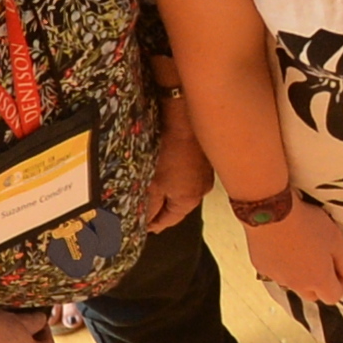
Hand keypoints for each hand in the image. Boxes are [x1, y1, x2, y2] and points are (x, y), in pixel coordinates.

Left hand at [142, 108, 212, 232]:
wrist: (184, 119)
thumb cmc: (170, 150)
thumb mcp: (153, 184)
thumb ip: (149, 207)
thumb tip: (145, 223)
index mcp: (189, 201)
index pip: (167, 221)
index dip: (151, 223)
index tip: (138, 224)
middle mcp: (201, 191)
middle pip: (176, 207)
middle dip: (159, 207)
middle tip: (140, 204)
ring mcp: (204, 175)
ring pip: (181, 190)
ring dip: (167, 191)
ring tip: (150, 185)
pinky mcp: (204, 161)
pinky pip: (187, 176)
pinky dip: (175, 177)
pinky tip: (164, 169)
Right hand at [242, 200, 342, 310]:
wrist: (272, 213)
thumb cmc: (307, 225)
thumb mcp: (336, 240)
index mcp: (317, 280)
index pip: (333, 297)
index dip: (340, 284)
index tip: (340, 267)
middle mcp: (296, 284)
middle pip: (312, 294)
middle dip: (320, 283)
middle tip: (322, 260)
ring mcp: (277, 277)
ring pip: (293, 283)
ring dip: (300, 274)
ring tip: (302, 248)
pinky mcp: (262, 267)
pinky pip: (276, 271)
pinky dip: (282, 264)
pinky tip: (283, 244)